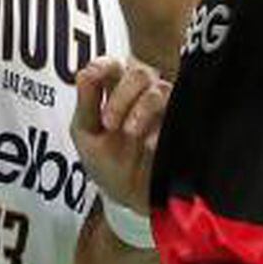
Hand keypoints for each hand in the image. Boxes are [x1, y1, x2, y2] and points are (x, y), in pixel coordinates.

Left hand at [70, 55, 169, 213]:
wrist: (131, 199)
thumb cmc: (106, 161)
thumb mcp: (87, 136)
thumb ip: (86, 104)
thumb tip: (84, 72)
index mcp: (114, 89)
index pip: (113, 64)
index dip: (104, 66)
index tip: (94, 77)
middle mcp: (141, 93)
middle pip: (139, 73)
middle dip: (122, 96)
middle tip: (109, 124)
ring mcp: (163, 108)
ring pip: (160, 89)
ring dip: (142, 109)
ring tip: (129, 133)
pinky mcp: (178, 125)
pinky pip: (176, 114)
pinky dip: (160, 127)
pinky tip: (149, 144)